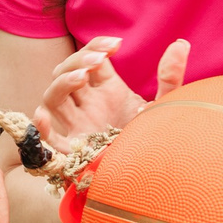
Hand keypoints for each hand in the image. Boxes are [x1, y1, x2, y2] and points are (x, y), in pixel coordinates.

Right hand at [32, 36, 188, 150]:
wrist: (159, 179)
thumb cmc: (159, 141)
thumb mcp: (166, 106)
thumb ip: (170, 77)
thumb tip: (181, 44)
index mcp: (108, 91)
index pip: (91, 59)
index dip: (97, 46)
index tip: (116, 45)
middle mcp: (89, 106)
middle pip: (66, 73)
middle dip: (77, 60)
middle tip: (98, 60)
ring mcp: (79, 127)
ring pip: (53, 98)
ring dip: (62, 83)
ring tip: (82, 78)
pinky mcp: (76, 153)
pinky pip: (49, 142)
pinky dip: (40, 129)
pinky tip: (42, 117)